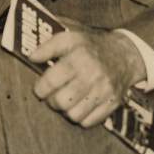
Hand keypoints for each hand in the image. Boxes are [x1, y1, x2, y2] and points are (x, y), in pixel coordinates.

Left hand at [29, 28, 144, 127]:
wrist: (123, 54)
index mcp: (78, 52)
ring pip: (73, 114)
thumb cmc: (90, 44)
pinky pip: (88, 121)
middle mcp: (91, 71)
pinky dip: (79, 117)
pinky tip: (77, 105)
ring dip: (63, 110)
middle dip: (49, 100)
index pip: (53, 77)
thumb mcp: (69, 32)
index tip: (38, 87)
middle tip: (48, 95)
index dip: (40, 86)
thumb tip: (30, 54)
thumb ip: (47, 42)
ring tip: (62, 100)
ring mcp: (103, 89)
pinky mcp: (111, 103)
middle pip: (61, 99)